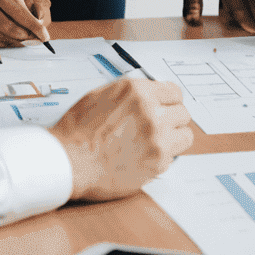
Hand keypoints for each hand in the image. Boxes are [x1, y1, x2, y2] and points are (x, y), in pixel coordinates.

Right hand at [52, 78, 193, 201]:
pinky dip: (162, 158)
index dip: (170, 100)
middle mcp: (152, 112)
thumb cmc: (79, 131)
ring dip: (174, 138)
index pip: (174, 91)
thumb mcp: (102, 95)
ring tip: (158, 143)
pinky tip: (145, 158)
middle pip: (183, 113)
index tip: (167, 107)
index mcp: (138, 91)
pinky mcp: (157, 163)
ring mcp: (157, 138)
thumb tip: (148, 94)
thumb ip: (131, 93)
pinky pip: (173, 158)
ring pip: (185, 135)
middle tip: (161, 126)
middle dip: (173, 119)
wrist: (70, 162)